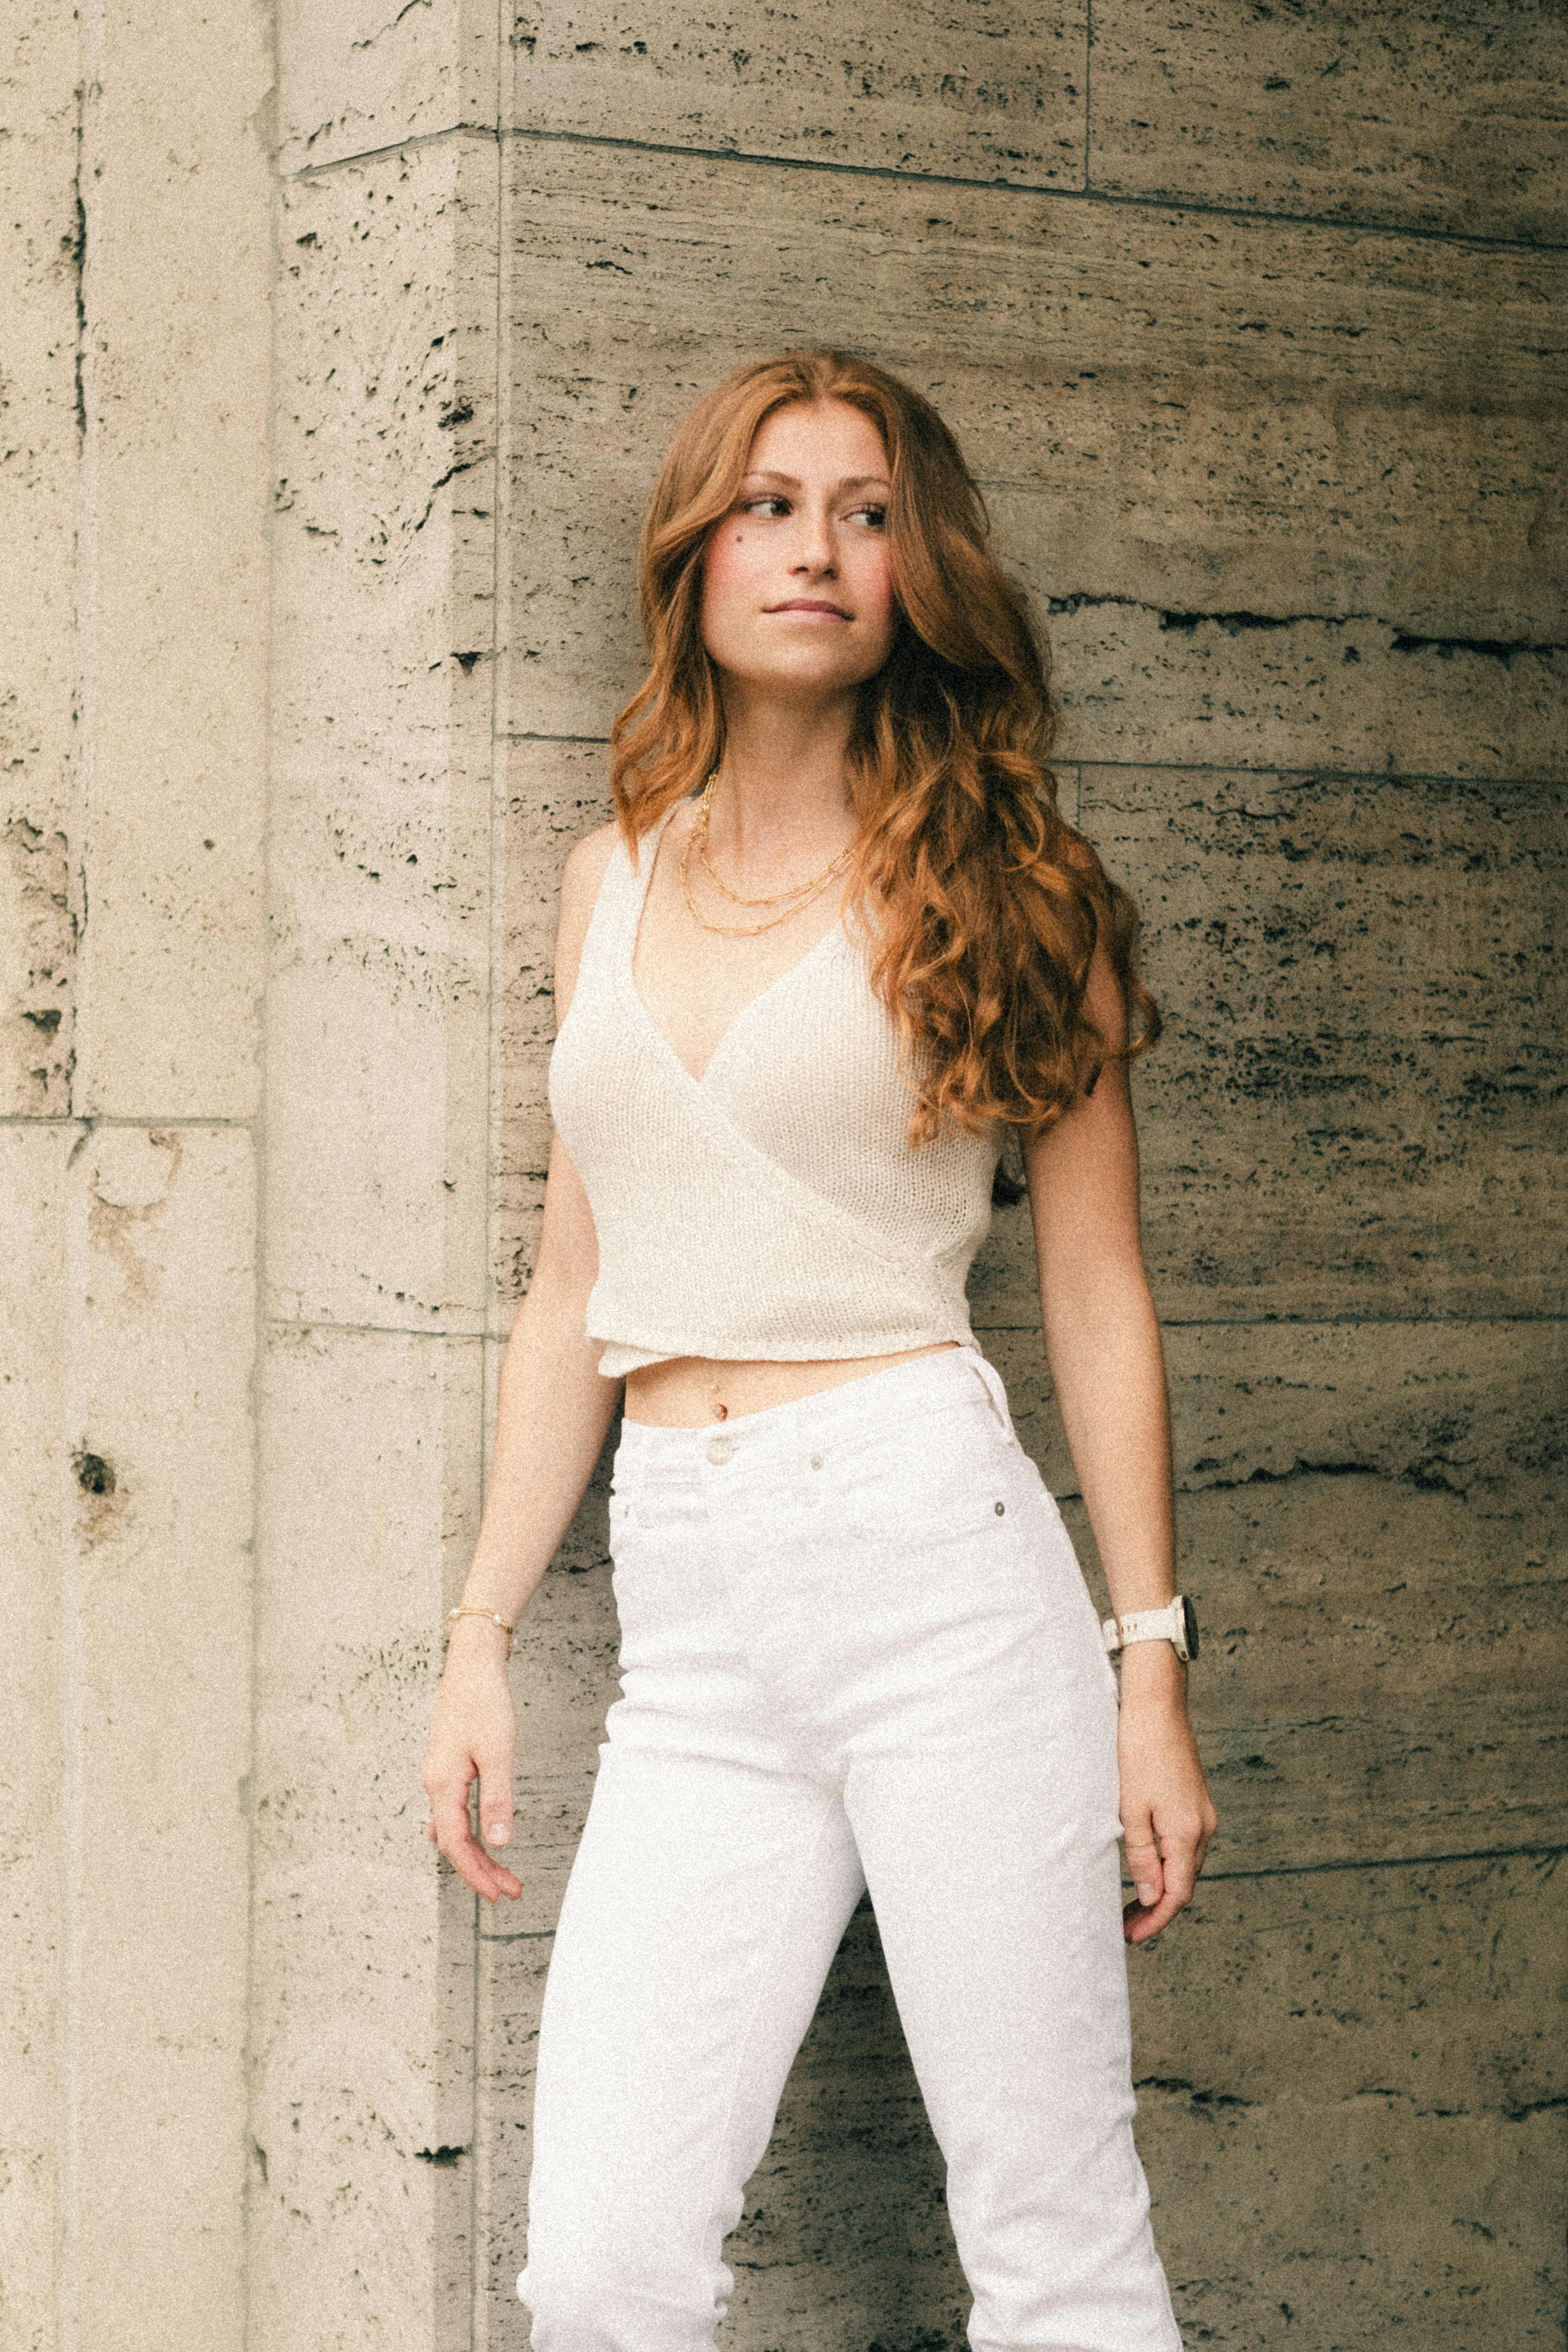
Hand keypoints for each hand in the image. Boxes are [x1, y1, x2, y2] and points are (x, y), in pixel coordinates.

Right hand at [420, 1620, 522, 1904]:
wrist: (471, 1666)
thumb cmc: (484, 1703)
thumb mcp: (498, 1753)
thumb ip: (497, 1800)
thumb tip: (500, 1844)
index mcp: (442, 1785)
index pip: (456, 1845)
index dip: (477, 1874)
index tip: (499, 1895)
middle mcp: (434, 1785)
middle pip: (453, 1843)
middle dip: (481, 1870)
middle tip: (511, 1890)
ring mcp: (439, 1776)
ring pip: (453, 1829)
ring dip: (476, 1854)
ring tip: (503, 1874)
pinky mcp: (448, 1767)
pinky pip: (452, 1813)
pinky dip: (468, 1834)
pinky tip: (478, 1840)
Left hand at [1116, 1646, 1217, 1944]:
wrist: (1156, 1707)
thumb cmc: (1138, 1752)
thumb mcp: (1131, 1809)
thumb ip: (1142, 1857)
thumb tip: (1152, 1899)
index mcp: (1187, 1833)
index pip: (1176, 1895)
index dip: (1155, 1922)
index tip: (1131, 1937)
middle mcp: (1203, 1828)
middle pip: (1184, 1885)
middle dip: (1156, 1910)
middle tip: (1124, 1926)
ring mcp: (1203, 1815)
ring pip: (1185, 1866)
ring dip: (1161, 1888)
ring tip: (1130, 1903)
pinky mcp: (1196, 1804)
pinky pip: (1185, 1846)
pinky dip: (1167, 1864)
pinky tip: (1146, 1866)